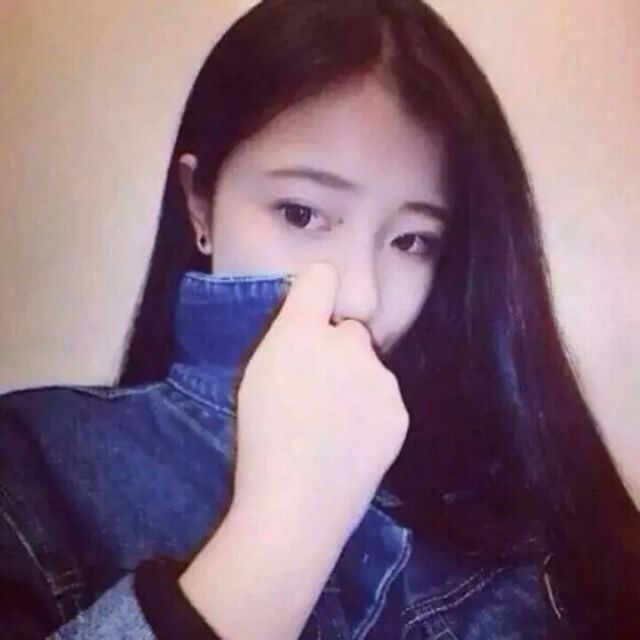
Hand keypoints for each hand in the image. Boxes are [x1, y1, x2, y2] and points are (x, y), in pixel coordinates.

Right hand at [233, 260, 409, 544]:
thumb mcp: (256, 377)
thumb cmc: (260, 440)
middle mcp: (346, 343)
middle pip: (349, 330)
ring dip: (356, 382)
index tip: (315, 308)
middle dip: (336, 350)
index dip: (318, 290)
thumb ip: (287, 340)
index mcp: (300, 332)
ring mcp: (379, 378)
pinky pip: (384, 398)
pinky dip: (372, 412)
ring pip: (368, 367)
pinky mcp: (399, 410)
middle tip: (318, 391)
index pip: (322, 277)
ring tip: (333, 426)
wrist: (296, 505)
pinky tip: (352, 442)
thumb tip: (311, 324)